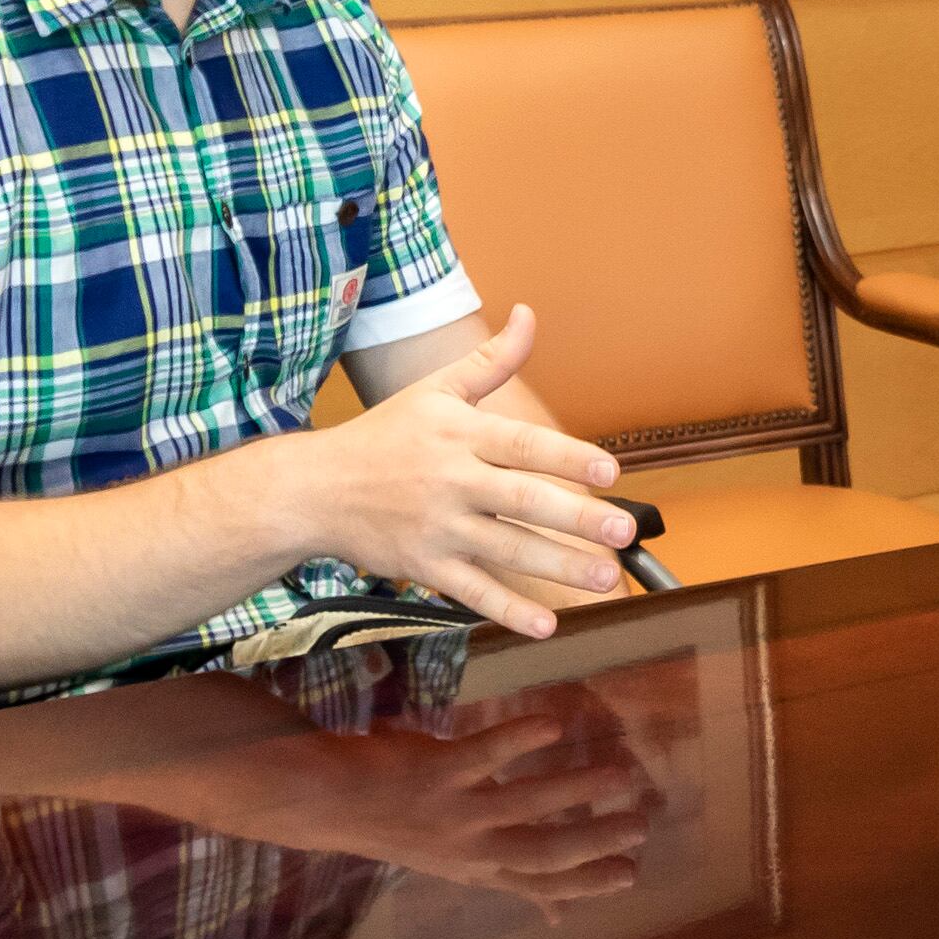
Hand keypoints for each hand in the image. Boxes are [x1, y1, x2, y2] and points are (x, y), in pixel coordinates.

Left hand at [210, 706, 657, 899]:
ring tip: (621, 772)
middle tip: (642, 825)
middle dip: (597, 841)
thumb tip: (560, 915)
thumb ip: (510, 879)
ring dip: (577, 788)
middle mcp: (469, 849)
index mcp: (477, 869)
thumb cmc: (396, 824)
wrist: (323, 801)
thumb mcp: (455, 863)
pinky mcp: (434, 773)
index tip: (633, 873)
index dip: (588, 882)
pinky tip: (553, 724)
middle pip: (544, 852)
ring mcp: (453, 812)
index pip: (542, 882)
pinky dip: (519, 739)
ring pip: (525, 805)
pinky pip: (484, 755)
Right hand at [288, 304, 634, 636]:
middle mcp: (451, 479)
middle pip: (522, 499)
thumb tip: (529, 314)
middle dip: (577, 518)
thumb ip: (490, 359)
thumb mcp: (434, 390)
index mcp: (458, 433)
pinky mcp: (422, 567)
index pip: (522, 444)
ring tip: (606, 577)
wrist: (313, 489)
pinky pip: (472, 592)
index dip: (568, 456)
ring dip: (559, 566)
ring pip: (506, 549)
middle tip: (625, 532)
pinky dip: (508, 610)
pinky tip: (547, 625)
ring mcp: (436, 527)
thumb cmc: (383, 435)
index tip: (611, 470)